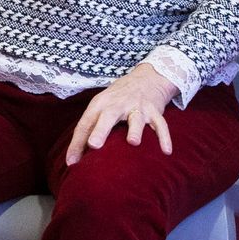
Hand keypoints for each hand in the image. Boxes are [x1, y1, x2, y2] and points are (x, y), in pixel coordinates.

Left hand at [64, 62, 179, 164]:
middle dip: (101, 130)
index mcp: (101, 104)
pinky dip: (164, 137)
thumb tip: (72, 161)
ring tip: (133, 142)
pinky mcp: (154, 111)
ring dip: (135, 130)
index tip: (72, 162)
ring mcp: (138, 106)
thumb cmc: (118, 99)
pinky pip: (161, 124)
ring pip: (137, 118)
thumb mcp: (100, 108)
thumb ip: (87, 132)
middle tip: (94, 144)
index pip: (86, 123)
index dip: (77, 142)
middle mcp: (119, 103)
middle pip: (109, 115)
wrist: (148, 77)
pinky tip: (166, 151)